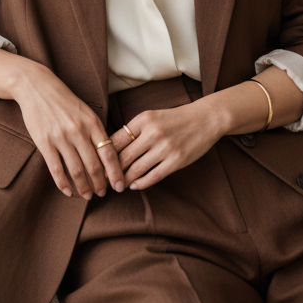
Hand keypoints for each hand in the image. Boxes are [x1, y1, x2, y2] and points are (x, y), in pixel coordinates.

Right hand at [11, 63, 126, 199]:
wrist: (37, 87)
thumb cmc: (64, 100)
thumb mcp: (86, 111)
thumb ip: (96, 131)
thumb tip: (107, 156)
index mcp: (92, 123)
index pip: (109, 154)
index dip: (115, 173)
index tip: (119, 186)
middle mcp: (79, 131)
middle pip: (94, 166)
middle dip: (100, 184)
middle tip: (102, 194)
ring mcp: (61, 137)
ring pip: (76, 170)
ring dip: (83, 187)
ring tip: (87, 195)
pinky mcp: (44, 142)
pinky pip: (56, 168)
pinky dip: (63, 183)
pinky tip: (68, 191)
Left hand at [110, 99, 224, 190]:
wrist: (205, 119)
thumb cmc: (175, 119)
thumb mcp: (152, 116)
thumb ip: (134, 129)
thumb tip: (112, 148)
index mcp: (143, 119)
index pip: (116, 140)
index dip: (104, 155)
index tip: (98, 165)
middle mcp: (153, 133)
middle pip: (123, 157)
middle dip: (111, 172)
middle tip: (103, 180)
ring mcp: (165, 148)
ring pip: (136, 169)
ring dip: (124, 180)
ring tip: (117, 185)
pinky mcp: (176, 161)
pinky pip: (153, 176)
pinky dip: (141, 183)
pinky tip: (134, 185)